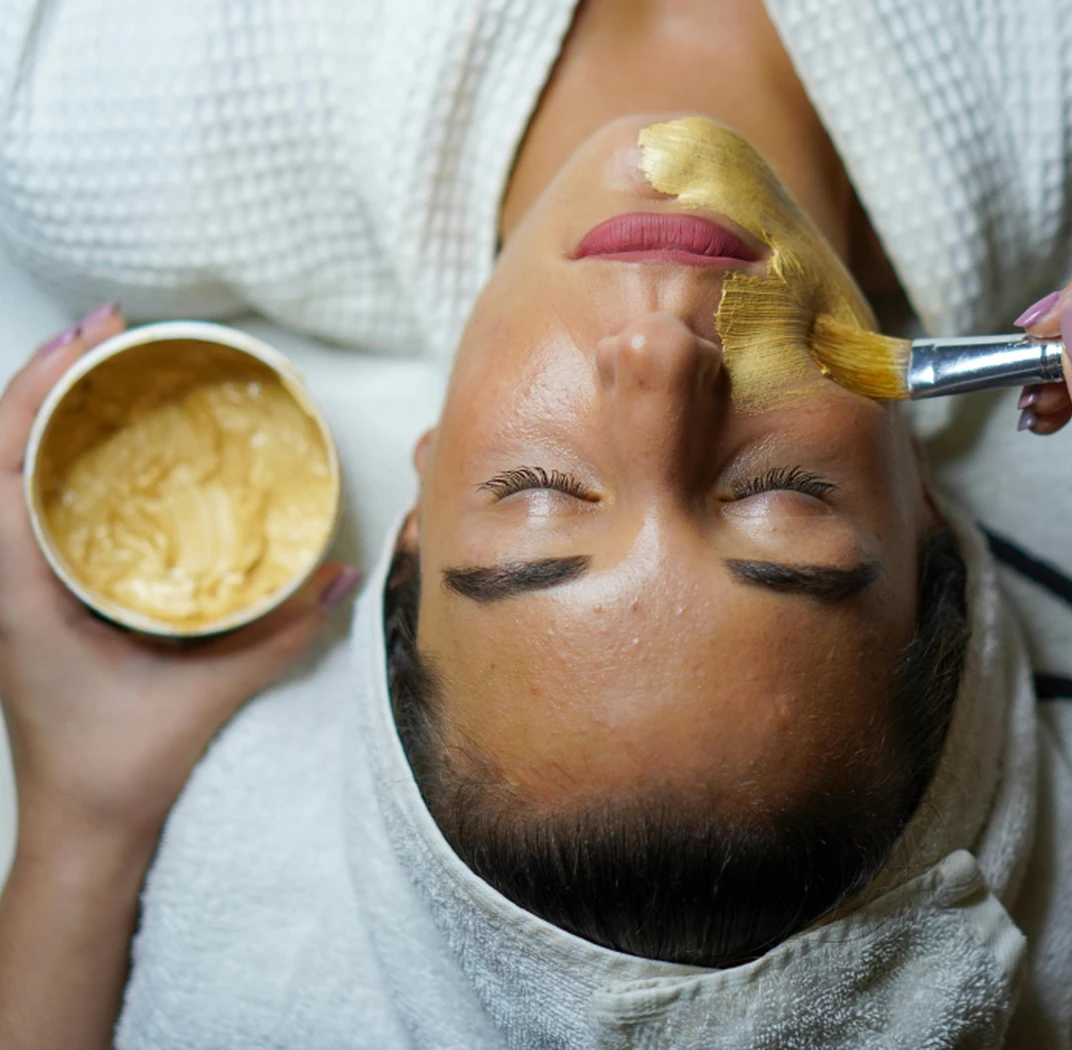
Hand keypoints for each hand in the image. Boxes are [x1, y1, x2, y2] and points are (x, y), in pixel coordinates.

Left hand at [0, 307, 361, 854]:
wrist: (80, 825)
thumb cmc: (118, 766)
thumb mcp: (206, 693)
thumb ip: (278, 632)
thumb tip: (338, 576)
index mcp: (18, 589)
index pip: (4, 465)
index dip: (39, 390)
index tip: (91, 339)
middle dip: (43, 378)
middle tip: (105, 329)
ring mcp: (7, 585)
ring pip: (3, 473)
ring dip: (41, 411)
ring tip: (95, 364)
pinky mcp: (28, 594)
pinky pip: (24, 503)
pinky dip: (49, 455)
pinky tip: (92, 442)